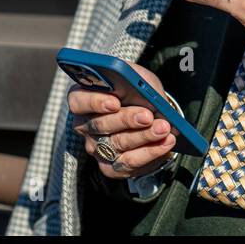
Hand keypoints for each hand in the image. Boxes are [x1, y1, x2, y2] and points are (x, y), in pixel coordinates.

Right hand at [68, 62, 177, 179]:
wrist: (147, 110)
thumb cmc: (136, 89)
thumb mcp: (136, 77)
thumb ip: (136, 81)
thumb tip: (146, 94)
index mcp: (83, 98)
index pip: (78, 101)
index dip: (95, 102)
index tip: (115, 102)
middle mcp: (84, 126)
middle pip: (101, 125)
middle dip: (127, 120)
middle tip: (148, 116)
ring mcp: (95, 148)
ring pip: (117, 145)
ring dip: (144, 137)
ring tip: (164, 129)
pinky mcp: (109, 166)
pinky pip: (128, 163)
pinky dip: (150, 153)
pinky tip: (166, 144)